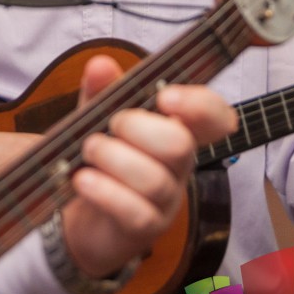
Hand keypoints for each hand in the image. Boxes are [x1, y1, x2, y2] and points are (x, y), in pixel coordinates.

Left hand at [62, 55, 236, 280]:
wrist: (79, 218)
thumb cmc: (100, 159)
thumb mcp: (97, 118)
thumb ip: (101, 92)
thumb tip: (100, 64)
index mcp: (177, 129)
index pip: (214, 117)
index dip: (200, 106)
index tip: (165, 97)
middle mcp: (179, 166)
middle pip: (181, 145)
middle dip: (138, 128)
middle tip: (109, 125)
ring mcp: (166, 200)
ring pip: (155, 180)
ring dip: (114, 159)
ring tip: (88, 150)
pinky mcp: (145, 229)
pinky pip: (135, 212)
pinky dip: (105, 192)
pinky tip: (82, 180)